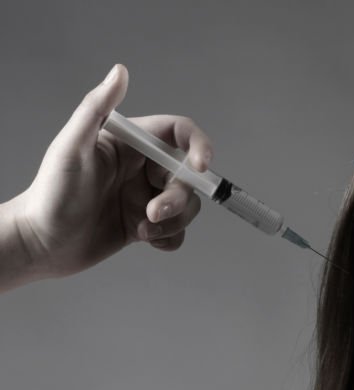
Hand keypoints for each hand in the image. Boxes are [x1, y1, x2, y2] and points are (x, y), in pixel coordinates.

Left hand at [10, 64, 210, 280]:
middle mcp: (141, 168)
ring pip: (187, 206)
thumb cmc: (52, 195)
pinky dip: (169, 237)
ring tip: (142, 229)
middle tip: (151, 212)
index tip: (200, 167)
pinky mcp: (146, 224)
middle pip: (186, 176)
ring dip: (173, 221)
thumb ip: (96, 108)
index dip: (197, 146)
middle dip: (177, 198)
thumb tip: (119, 72)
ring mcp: (145, 197)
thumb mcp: (72, 147)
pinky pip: (177, 230)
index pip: (177, 134)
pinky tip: (144, 238)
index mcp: (129, 144)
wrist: (43, 244)